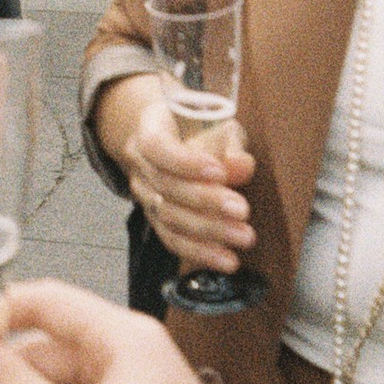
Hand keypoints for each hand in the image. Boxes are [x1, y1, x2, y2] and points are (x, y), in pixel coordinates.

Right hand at [121, 83, 255, 272]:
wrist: (175, 141)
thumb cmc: (202, 127)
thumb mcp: (218, 124)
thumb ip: (230, 144)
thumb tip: (241, 166)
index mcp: (149, 129)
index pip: (157, 147)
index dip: (185, 163)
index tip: (219, 172)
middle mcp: (139, 164)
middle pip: (165, 187)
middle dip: (206, 202)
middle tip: (242, 211)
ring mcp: (144, 195)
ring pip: (168, 219)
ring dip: (208, 232)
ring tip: (244, 237)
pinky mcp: (156, 221)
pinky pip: (173, 240)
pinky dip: (200, 252)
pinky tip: (226, 259)